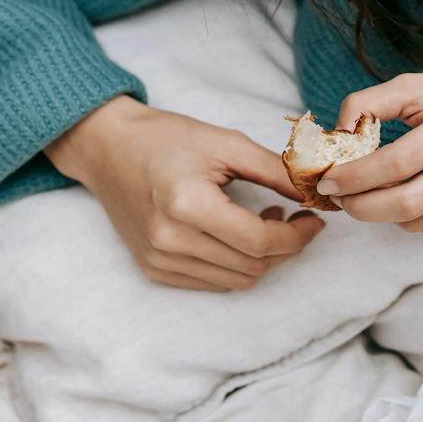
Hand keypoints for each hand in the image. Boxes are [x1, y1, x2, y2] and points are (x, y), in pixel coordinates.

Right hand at [47, 96, 323, 290]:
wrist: (107, 148)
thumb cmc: (165, 138)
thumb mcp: (226, 143)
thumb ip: (275, 170)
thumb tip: (315, 193)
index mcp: (187, 205)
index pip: (259, 242)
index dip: (297, 236)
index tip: (314, 219)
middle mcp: (169, 240)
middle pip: (252, 266)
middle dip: (285, 247)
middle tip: (294, 217)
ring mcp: (158, 260)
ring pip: (236, 281)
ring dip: (261, 259)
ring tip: (264, 224)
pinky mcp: (153, 269)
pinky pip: (211, 282)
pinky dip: (234, 265)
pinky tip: (235, 236)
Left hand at [318, 69, 422, 236]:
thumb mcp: (421, 86)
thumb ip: (370, 103)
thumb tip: (336, 135)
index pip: (397, 163)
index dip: (355, 177)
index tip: (328, 181)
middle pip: (406, 204)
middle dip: (361, 207)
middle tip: (341, 198)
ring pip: (418, 222)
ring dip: (386, 213)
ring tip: (379, 192)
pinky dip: (416, 220)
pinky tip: (417, 196)